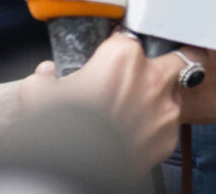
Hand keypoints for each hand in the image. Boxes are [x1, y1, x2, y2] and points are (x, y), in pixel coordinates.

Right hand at [18, 32, 199, 174]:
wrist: (72, 176)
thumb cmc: (60, 134)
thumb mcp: (39, 97)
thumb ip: (44, 79)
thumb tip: (44, 75)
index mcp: (123, 57)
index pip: (129, 39)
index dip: (117, 51)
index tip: (108, 62)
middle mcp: (152, 77)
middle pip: (176, 54)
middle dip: (166, 61)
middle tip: (147, 73)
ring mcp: (165, 108)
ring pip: (175, 91)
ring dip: (161, 96)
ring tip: (137, 109)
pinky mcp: (170, 136)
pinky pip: (168, 125)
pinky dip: (156, 127)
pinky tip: (136, 134)